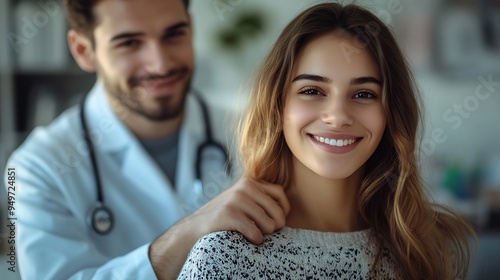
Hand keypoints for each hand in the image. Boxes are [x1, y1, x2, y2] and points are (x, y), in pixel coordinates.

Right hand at [148, 177, 288, 278]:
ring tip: (254, 234)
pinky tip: (247, 239)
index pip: (280, 193)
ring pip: (269, 224)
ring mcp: (237, 200)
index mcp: (249, 182)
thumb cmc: (224, 216)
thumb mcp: (241, 200)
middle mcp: (244, 187)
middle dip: (275, 226)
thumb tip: (286, 210)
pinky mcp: (230, 214)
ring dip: (264, 234)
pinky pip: (256, 232)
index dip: (284, 209)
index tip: (278, 220)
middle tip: (266, 232)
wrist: (195, 227)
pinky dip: (255, 240)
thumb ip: (259, 198)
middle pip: (277, 210)